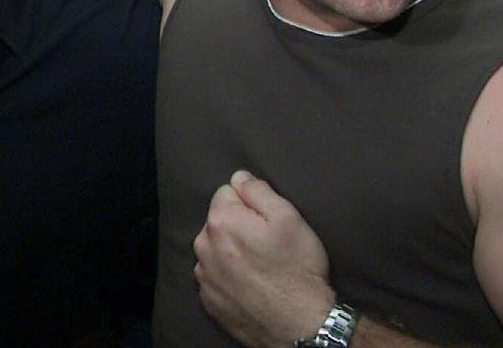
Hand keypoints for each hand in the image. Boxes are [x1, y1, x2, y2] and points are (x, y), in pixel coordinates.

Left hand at [194, 171, 334, 347]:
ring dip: (230, 251)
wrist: (299, 324)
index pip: (227, 192)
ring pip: (214, 249)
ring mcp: (203, 275)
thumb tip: (239, 177)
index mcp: (220, 220)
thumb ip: (258, 190)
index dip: (250, 203)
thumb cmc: (297, 267)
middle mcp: (203, 246)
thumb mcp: (288, 217)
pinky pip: (214, 276)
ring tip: (259, 267)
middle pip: (218, 221)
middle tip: (266, 245)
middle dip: (238, 226)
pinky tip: (250, 284)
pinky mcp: (207, 300)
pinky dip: (228, 276)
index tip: (267, 221)